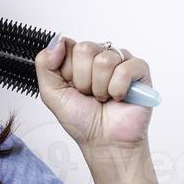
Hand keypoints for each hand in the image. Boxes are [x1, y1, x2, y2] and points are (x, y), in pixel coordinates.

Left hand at [35, 36, 154, 151]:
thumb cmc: (81, 120)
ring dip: (100, 87)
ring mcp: (120, 61)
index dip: (67, 70)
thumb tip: (57, 42)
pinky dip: (118, 89)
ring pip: (105, 60)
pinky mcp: (139, 70)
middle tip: (89, 94)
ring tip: (103, 97)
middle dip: (83, 80)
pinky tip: (118, 97)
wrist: (103, 141)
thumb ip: (44, 65)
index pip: (67, 45)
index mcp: (78, 60)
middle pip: (85, 49)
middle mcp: (99, 56)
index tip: (71, 86)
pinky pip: (125, 69)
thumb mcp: (51, 93)